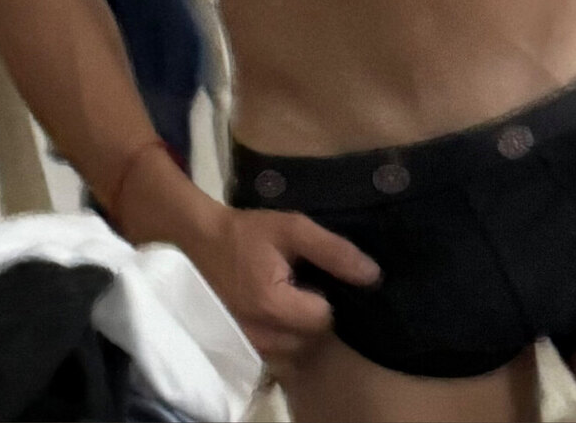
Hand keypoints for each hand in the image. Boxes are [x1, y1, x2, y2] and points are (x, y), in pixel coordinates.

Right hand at [187, 204, 381, 378]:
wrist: (202, 239)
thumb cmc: (249, 232)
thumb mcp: (294, 229)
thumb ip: (334, 252)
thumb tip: (373, 276)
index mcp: (274, 306)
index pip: (325, 318)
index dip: (329, 296)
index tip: (318, 274)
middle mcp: (261, 334)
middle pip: (311, 337)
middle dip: (316, 312)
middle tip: (306, 280)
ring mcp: (249, 342)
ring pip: (296, 347)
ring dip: (300, 323)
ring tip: (292, 290)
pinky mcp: (242, 342)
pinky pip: (277, 347)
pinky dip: (284, 330)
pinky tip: (279, 302)